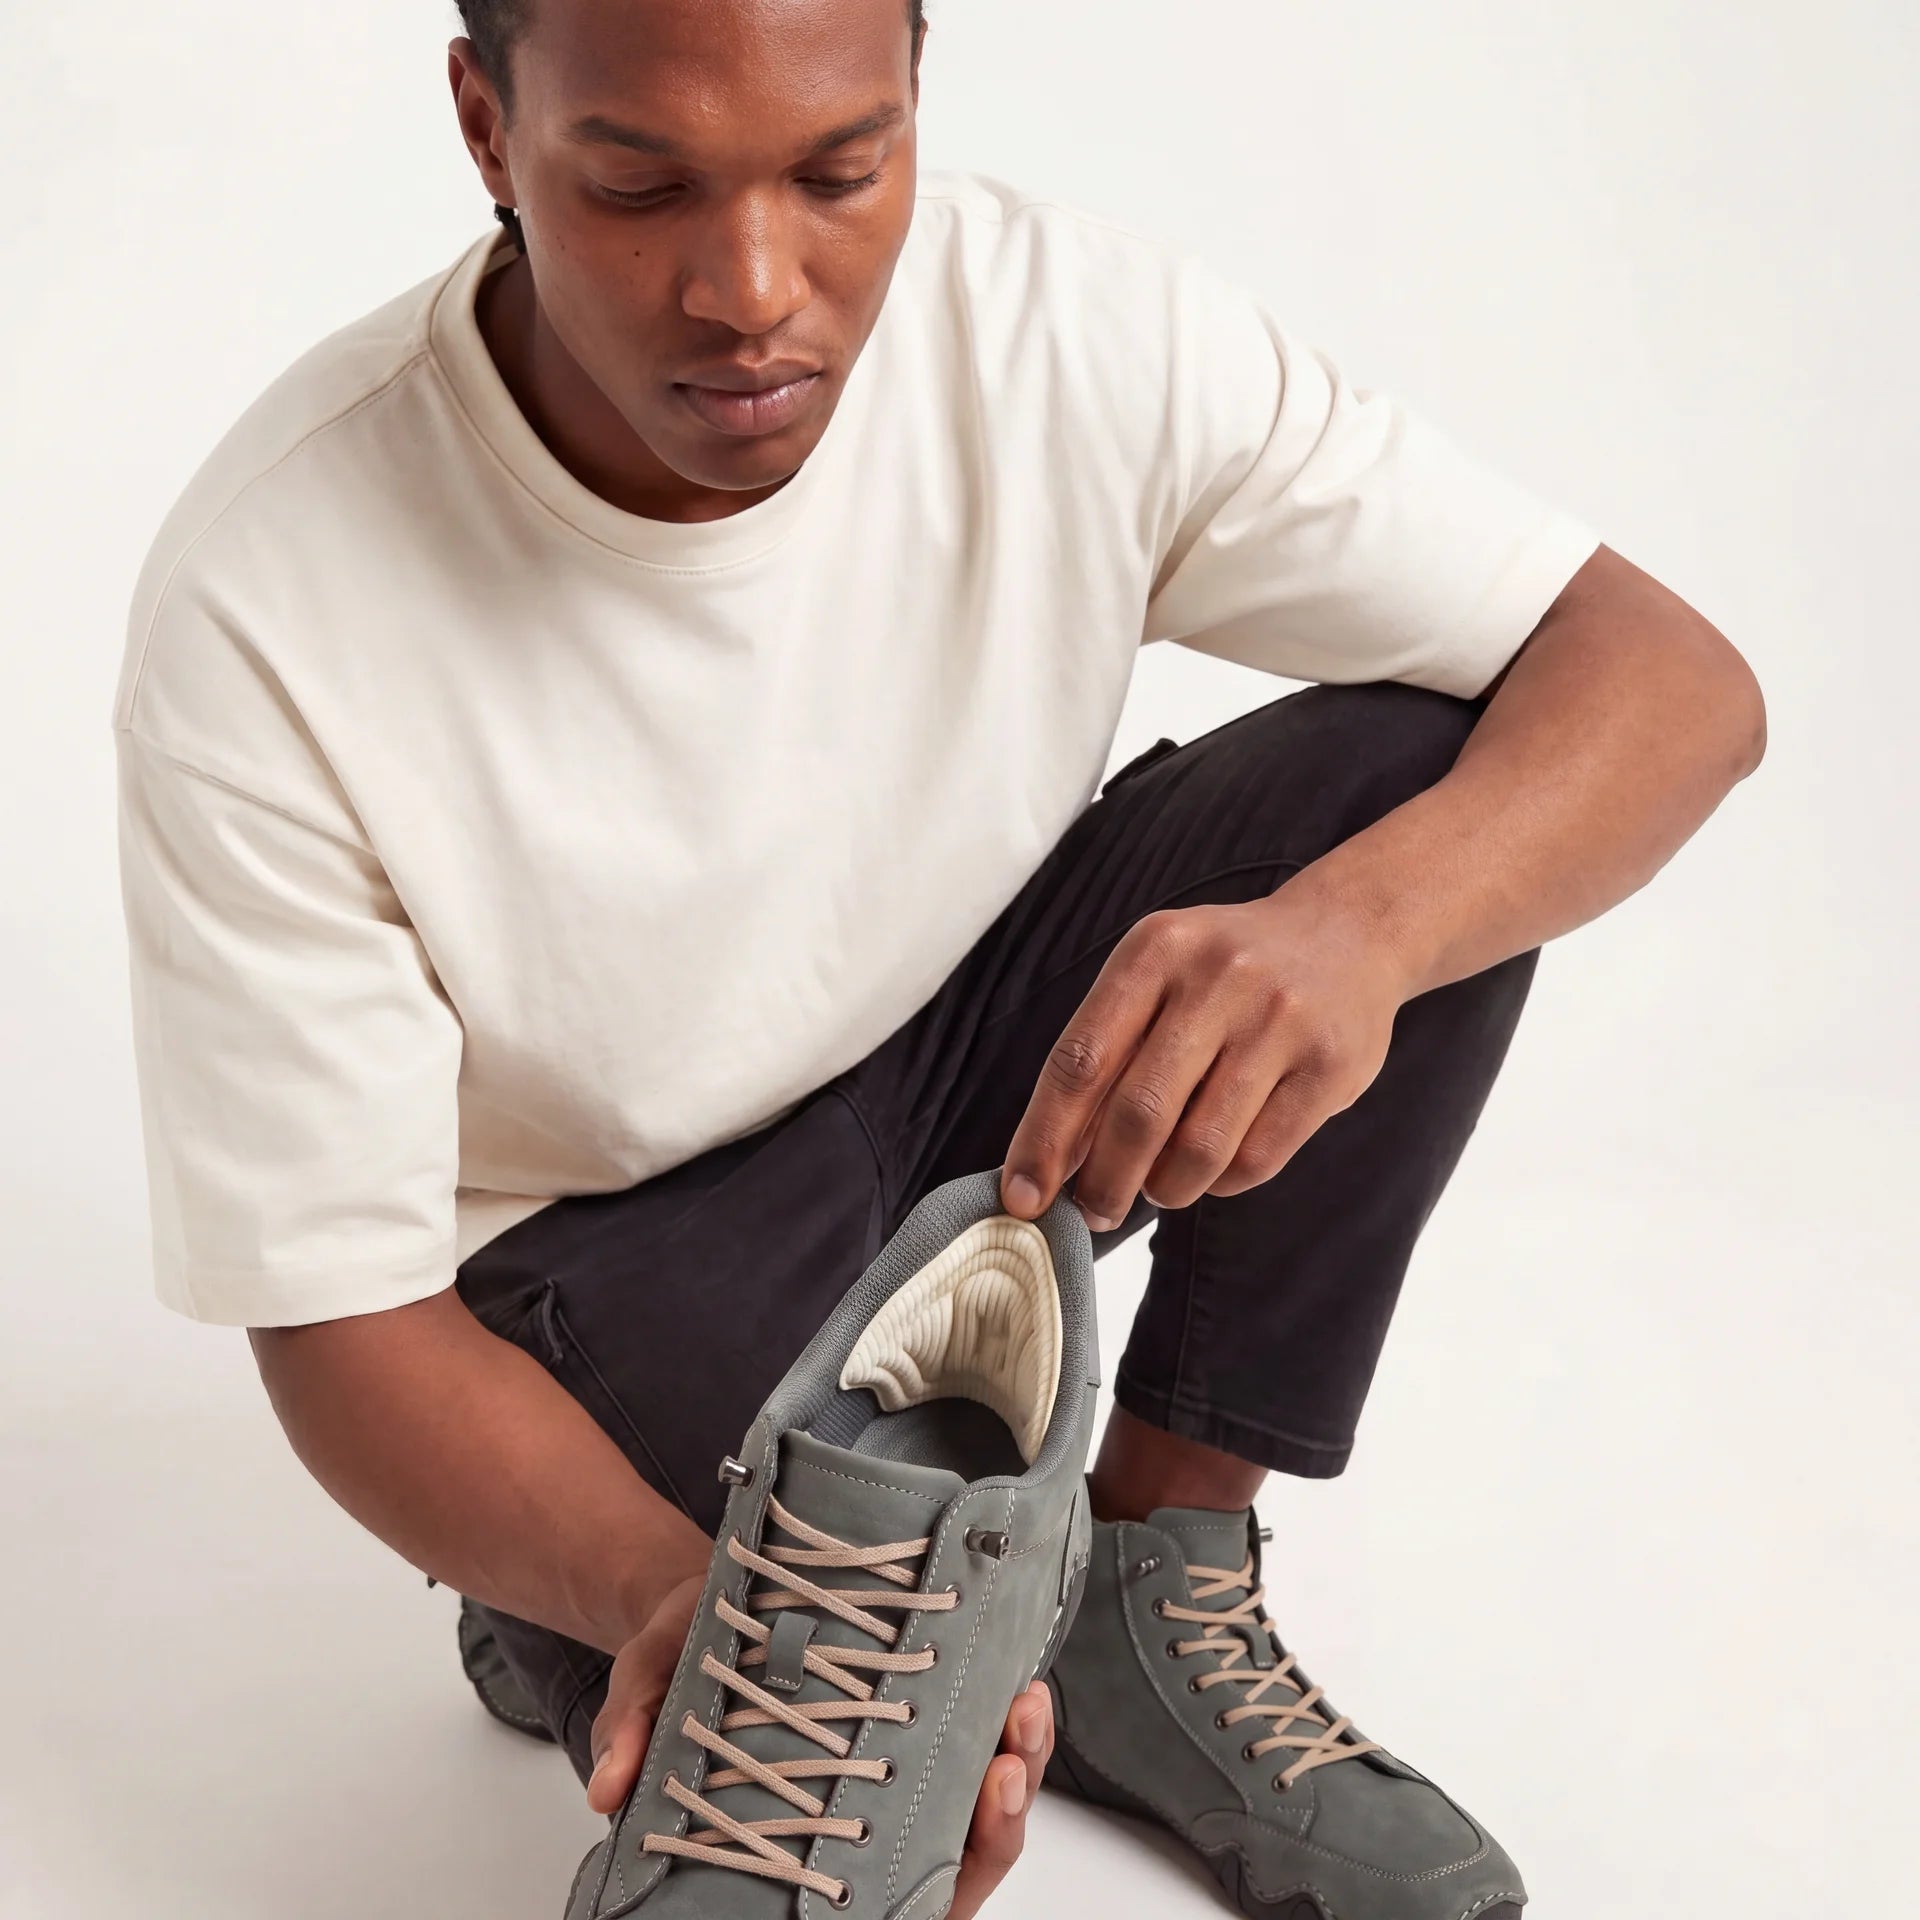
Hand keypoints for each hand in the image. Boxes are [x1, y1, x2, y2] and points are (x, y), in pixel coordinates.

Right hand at [586, 1586, 1053, 1914]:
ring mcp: (906, 1758)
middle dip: (999, 1813)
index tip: (956, 1830)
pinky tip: (1015, 1671)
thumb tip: (608, 1788)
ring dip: (1018, 1755)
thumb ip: (637, 1733)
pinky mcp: (922, 1701)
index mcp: (815, 1837)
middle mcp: (872, 1810)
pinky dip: (1002, 1705)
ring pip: (985, 1791)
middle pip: (964, 1851)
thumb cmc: (686, 1655)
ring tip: (1023, 1703)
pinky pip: (980, 1723)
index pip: (896, 1895)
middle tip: (1003, 1762)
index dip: (940, 1877)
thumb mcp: (653, 1684)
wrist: (707, 1590)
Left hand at [999, 890, 1407, 1229]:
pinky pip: (1257, 1158)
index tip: (1021, 1196)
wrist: (1348, 932)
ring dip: (1165, 1188)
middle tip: (1093, 1212)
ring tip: (1159, 1187)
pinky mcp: (1331, 1066)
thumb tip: (1050, 1158)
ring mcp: (1279, 1021)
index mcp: (1155, 951)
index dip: (1043, 1138)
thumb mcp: (1157, 977)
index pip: (1080, 1060)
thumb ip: (1106, 1055)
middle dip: (1104, 1181)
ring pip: (1200, 1148)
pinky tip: (1213, 1171)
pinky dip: (1220, 1183)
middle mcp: (1217, 978)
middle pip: (1139, 1112)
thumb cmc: (1224, 972)